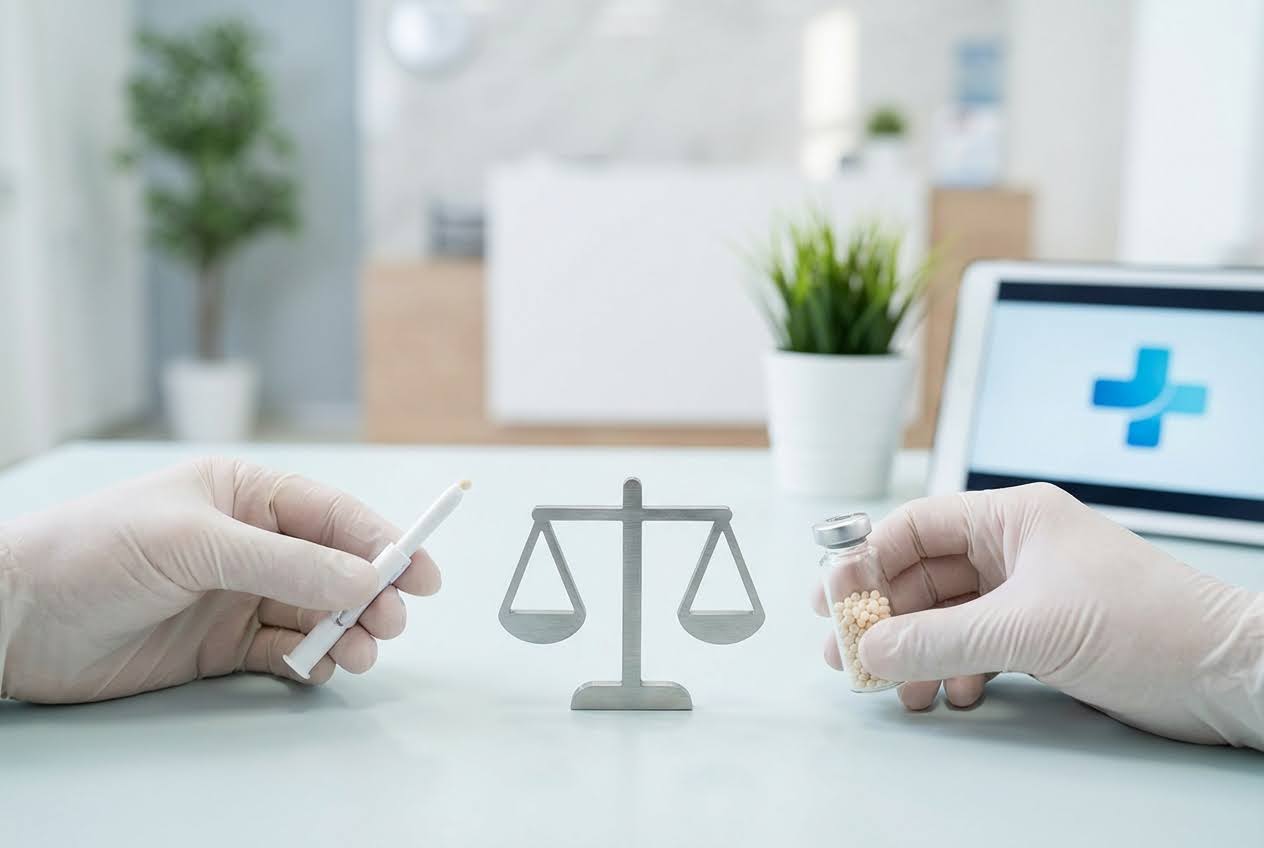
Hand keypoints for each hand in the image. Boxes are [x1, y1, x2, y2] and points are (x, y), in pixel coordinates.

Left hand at [0, 458, 440, 702]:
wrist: (17, 619)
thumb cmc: (97, 552)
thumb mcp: (198, 543)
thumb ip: (287, 562)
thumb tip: (368, 578)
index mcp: (246, 496)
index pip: (332, 515)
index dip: (383, 541)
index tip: (423, 573)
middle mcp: (250, 543)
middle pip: (335, 568)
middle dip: (370, 594)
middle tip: (390, 622)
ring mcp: (237, 595)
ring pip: (317, 612)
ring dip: (345, 631)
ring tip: (357, 652)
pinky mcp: (222, 645)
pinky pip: (285, 649)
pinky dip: (309, 659)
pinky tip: (315, 666)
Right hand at [814, 483, 1263, 747]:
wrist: (1223, 673)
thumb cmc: (1145, 623)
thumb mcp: (1028, 629)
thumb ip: (941, 640)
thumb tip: (871, 651)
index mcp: (1011, 517)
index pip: (915, 526)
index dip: (866, 560)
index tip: (833, 599)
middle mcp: (1014, 547)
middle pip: (923, 574)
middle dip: (886, 616)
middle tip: (851, 654)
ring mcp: (1028, 591)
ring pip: (946, 614)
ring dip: (918, 651)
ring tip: (899, 689)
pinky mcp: (1043, 632)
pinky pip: (975, 643)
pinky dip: (956, 669)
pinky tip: (955, 695)